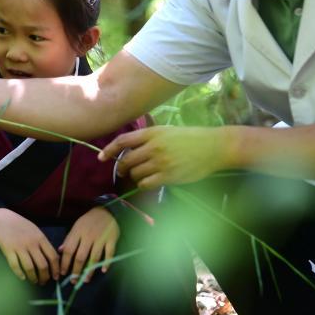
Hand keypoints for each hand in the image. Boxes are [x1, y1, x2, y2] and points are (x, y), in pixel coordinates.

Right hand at [0, 209, 59, 284]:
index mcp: (41, 238)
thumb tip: (53, 258)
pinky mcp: (8, 250)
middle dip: (45, 277)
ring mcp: (20, 247)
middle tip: (44, 282)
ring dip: (33, 277)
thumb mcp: (36, 231)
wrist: (2, 219)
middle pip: (42, 265)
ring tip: (34, 281)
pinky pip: (15, 265)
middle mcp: (32, 243)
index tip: (56, 277)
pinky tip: (22, 277)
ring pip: (30, 267)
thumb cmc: (21, 226)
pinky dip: (20, 274)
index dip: (56, 269)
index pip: (53, 256)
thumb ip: (43, 243)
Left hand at [59, 206, 118, 282]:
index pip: (69, 250)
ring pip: (94, 257)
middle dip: (76, 271)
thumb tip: (60, 251)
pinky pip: (109, 253)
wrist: (107, 211)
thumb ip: (69, 239)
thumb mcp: (76, 226)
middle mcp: (88, 236)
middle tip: (73, 281)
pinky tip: (103, 270)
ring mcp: (101, 238)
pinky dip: (106, 262)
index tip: (63, 273)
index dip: (65, 263)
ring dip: (89, 270)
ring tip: (85, 280)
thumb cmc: (89, 221)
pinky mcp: (111, 239)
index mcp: (78, 233)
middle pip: (80, 257)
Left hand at [100, 126, 230, 188]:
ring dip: (133, 176)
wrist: (213, 147)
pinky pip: (145, 183)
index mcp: (152, 133)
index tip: (101, 157)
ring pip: (135, 173)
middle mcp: (153, 147)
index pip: (123, 141)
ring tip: (140, 175)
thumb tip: (130, 147)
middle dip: (120, 167)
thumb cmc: (191, 138)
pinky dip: (143, 184)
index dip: (108, 150)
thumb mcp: (168, 131)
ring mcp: (160, 162)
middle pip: (126, 160)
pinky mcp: (168, 176)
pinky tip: (149, 181)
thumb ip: (149, 138)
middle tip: (122, 171)